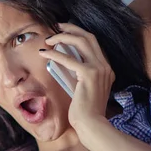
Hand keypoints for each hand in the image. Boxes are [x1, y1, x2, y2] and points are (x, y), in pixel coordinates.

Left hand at [39, 23, 114, 140]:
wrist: (91, 124)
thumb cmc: (84, 111)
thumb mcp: (83, 89)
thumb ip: (78, 76)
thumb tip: (61, 64)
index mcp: (106, 69)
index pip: (93, 44)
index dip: (78, 34)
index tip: (65, 31)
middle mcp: (105, 66)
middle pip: (89, 37)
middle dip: (71, 29)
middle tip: (56, 27)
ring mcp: (99, 69)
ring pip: (81, 42)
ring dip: (62, 37)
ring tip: (48, 39)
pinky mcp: (88, 74)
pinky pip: (68, 59)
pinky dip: (55, 54)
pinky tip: (44, 53)